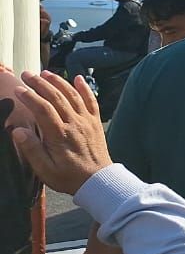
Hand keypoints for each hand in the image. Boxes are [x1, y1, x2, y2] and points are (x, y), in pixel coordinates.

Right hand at [9, 71, 111, 194]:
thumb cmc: (68, 176)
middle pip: (56, 97)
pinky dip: (85, 88)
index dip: (30, 97)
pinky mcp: (95, 122)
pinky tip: (78, 78)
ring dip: (59, 82)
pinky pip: (91, 101)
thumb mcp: (45, 169)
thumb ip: (31, 149)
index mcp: (59, 134)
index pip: (43, 109)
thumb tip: (17, 130)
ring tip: (46, 73)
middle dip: (40, 84)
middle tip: (27, 74)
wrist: (98, 180)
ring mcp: (87, 121)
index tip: (18, 89)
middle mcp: (74, 123)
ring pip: (73, 95)